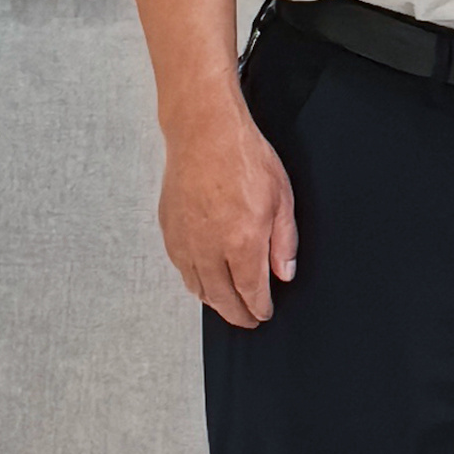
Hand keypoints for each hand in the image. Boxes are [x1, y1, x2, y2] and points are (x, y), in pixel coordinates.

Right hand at [157, 92, 296, 327]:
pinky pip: (181, 269)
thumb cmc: (244, 158)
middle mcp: (209, 249)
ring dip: (215, 302)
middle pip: (222, 298)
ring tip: (229, 306)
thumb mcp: (282, 198)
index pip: (251, 292)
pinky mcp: (169, 232)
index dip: (259, 308)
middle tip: (248, 320)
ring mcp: (185, 242)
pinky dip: (194, 282)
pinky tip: (204, 282)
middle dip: (238, 314)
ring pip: (198, 288)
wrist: (204, 133)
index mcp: (242, 243)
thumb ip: (284, 242)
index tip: (264, 314)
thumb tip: (285, 274)